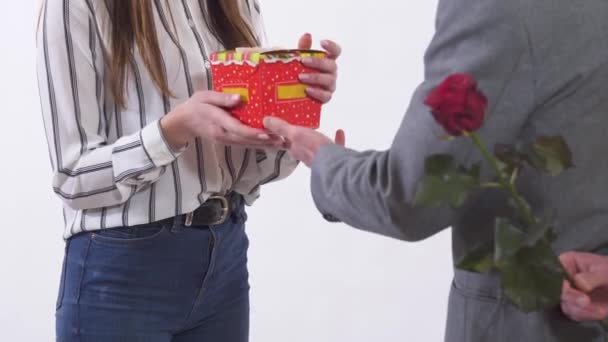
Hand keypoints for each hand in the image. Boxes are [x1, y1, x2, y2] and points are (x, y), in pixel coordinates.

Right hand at [161, 91, 282, 149]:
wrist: (183, 122)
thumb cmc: (196, 106)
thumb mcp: (205, 97)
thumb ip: (222, 98)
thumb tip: (238, 98)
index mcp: (218, 121)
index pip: (237, 129)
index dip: (253, 133)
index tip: (267, 133)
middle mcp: (224, 134)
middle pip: (247, 140)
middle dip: (265, 141)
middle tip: (283, 140)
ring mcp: (226, 140)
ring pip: (248, 144)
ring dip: (265, 145)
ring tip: (281, 143)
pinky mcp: (228, 141)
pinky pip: (245, 144)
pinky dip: (258, 144)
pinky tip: (270, 144)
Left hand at [263, 117, 344, 166]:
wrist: (337, 164)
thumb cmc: (315, 149)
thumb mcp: (296, 134)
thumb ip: (281, 128)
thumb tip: (265, 121)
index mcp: (296, 150)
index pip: (285, 142)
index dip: (282, 136)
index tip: (281, 129)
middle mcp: (307, 155)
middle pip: (301, 145)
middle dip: (301, 138)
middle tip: (301, 127)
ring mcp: (322, 158)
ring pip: (318, 148)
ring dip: (318, 140)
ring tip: (318, 131)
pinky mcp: (335, 158)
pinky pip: (335, 147)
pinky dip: (336, 140)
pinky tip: (339, 132)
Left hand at [297, 33, 340, 103]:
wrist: (294, 94)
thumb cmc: (300, 73)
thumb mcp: (299, 60)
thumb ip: (303, 48)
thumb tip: (307, 35)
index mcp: (327, 61)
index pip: (336, 52)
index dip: (332, 46)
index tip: (321, 43)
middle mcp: (331, 72)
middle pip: (332, 65)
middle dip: (318, 62)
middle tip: (303, 61)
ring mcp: (330, 86)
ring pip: (329, 80)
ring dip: (315, 77)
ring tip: (300, 77)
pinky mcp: (326, 97)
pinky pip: (326, 96)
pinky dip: (317, 93)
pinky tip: (307, 90)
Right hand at [559, 252, 607, 321]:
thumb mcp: (605, 271)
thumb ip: (591, 277)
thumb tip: (579, 283)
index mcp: (566, 264)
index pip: (554, 274)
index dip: (560, 283)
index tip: (568, 290)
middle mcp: (563, 279)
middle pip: (557, 292)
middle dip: (572, 299)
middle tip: (586, 301)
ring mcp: (569, 294)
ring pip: (566, 306)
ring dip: (582, 310)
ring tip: (600, 310)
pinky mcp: (576, 307)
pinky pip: (576, 314)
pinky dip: (588, 316)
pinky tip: (601, 312)